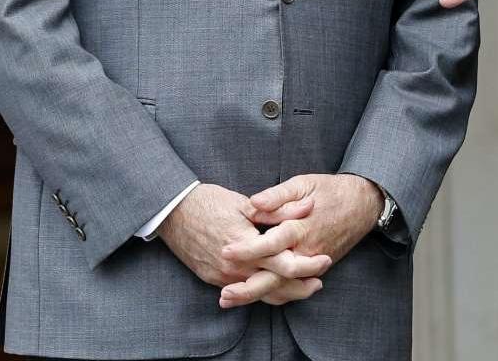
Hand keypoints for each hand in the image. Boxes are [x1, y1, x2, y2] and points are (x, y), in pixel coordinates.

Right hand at [159, 183, 330, 307]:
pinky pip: (243, 291)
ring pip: (259, 294)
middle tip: (319, 281)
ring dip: (283, 293)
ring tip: (304, 287)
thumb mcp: (246, 203)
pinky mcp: (213, 279)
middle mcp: (234, 266)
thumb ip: (279, 209)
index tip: (324, 260)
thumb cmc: (210, 203)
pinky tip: (276, 285)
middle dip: (300, 287)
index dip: (307, 264)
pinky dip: (261, 290)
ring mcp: (222, 276)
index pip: (283, 263)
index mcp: (246, 245)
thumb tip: (308, 207)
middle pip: (274, 285)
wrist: (173, 213)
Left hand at [219, 174, 382, 308]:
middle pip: (276, 276)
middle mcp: (307, 250)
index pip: (271, 244)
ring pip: (283, 287)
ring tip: (229, 299)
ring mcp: (312, 262)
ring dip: (256, 295)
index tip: (225, 251)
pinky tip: (253, 297)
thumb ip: (278, 195)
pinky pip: (294, 287)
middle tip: (223, 294)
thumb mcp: (304, 183)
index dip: (247, 249)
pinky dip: (274, 295)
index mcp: (301, 227)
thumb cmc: (330, 190)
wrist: (364, 204)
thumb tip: (253, 202)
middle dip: (248, 288)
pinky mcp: (316, 267)